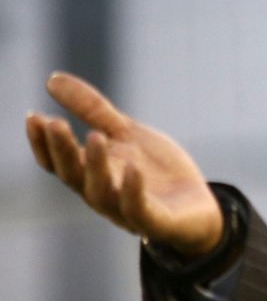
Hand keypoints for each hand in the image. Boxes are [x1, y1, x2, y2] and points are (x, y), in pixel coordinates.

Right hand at [26, 72, 222, 256]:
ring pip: (102, 193)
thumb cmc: (156, 171)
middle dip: (63, 150)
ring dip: (96, 166)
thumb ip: (93, 111)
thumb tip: (52, 78)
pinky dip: (133, 190)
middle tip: (55, 123)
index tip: (33, 116)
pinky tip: (133, 168)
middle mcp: (103, 195)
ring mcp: (127, 211)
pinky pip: (138, 210)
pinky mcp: (156, 222)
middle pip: (74, 176)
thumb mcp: (126, 134)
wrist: (199, 208)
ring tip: (95, 136)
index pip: (58, 162)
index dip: (42, 143)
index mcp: (91, 174)